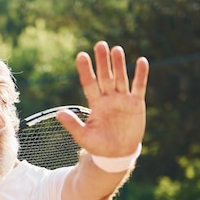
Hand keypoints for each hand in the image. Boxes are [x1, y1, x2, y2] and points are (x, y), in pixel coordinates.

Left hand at [57, 41, 148, 157]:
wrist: (117, 155)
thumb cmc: (98, 146)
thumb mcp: (83, 137)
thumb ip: (72, 124)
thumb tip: (58, 113)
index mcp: (95, 104)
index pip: (89, 83)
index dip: (86, 70)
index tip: (81, 55)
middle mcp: (108, 98)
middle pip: (105, 76)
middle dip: (103, 61)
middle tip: (100, 44)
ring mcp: (122, 100)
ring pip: (120, 78)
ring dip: (119, 64)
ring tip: (116, 49)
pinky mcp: (136, 104)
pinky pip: (139, 87)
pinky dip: (141, 75)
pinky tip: (141, 61)